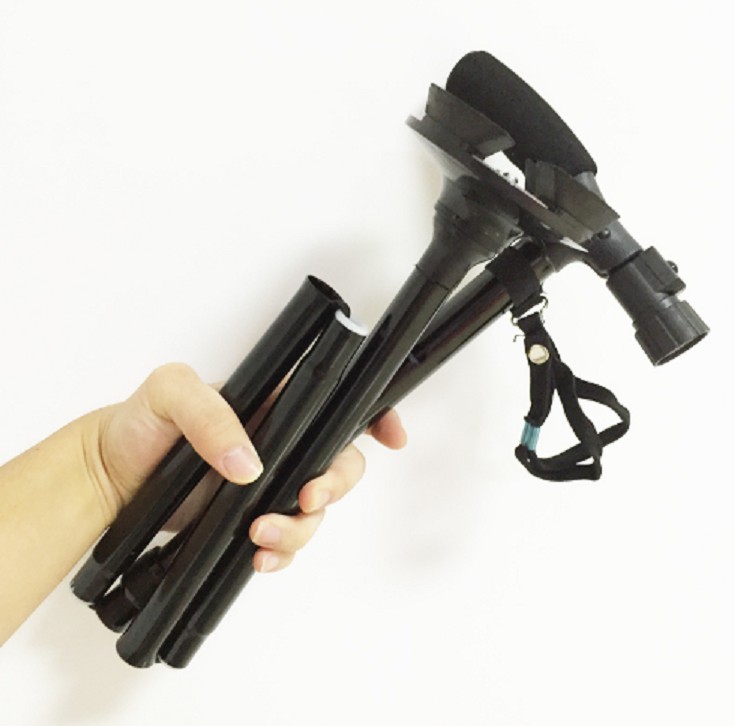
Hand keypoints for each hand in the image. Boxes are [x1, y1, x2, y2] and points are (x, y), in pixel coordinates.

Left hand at [90, 363, 406, 573]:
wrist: (111, 480)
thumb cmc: (140, 424)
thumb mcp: (169, 394)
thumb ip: (211, 415)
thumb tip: (251, 464)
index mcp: (275, 406)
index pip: (337, 403)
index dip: (373, 418)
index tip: (391, 438)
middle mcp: (281, 444)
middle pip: (341, 463)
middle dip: (338, 484)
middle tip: (307, 496)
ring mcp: (270, 485)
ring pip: (316, 510)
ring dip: (302, 527)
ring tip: (261, 535)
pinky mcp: (251, 521)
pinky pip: (288, 543)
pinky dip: (282, 555)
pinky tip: (259, 560)